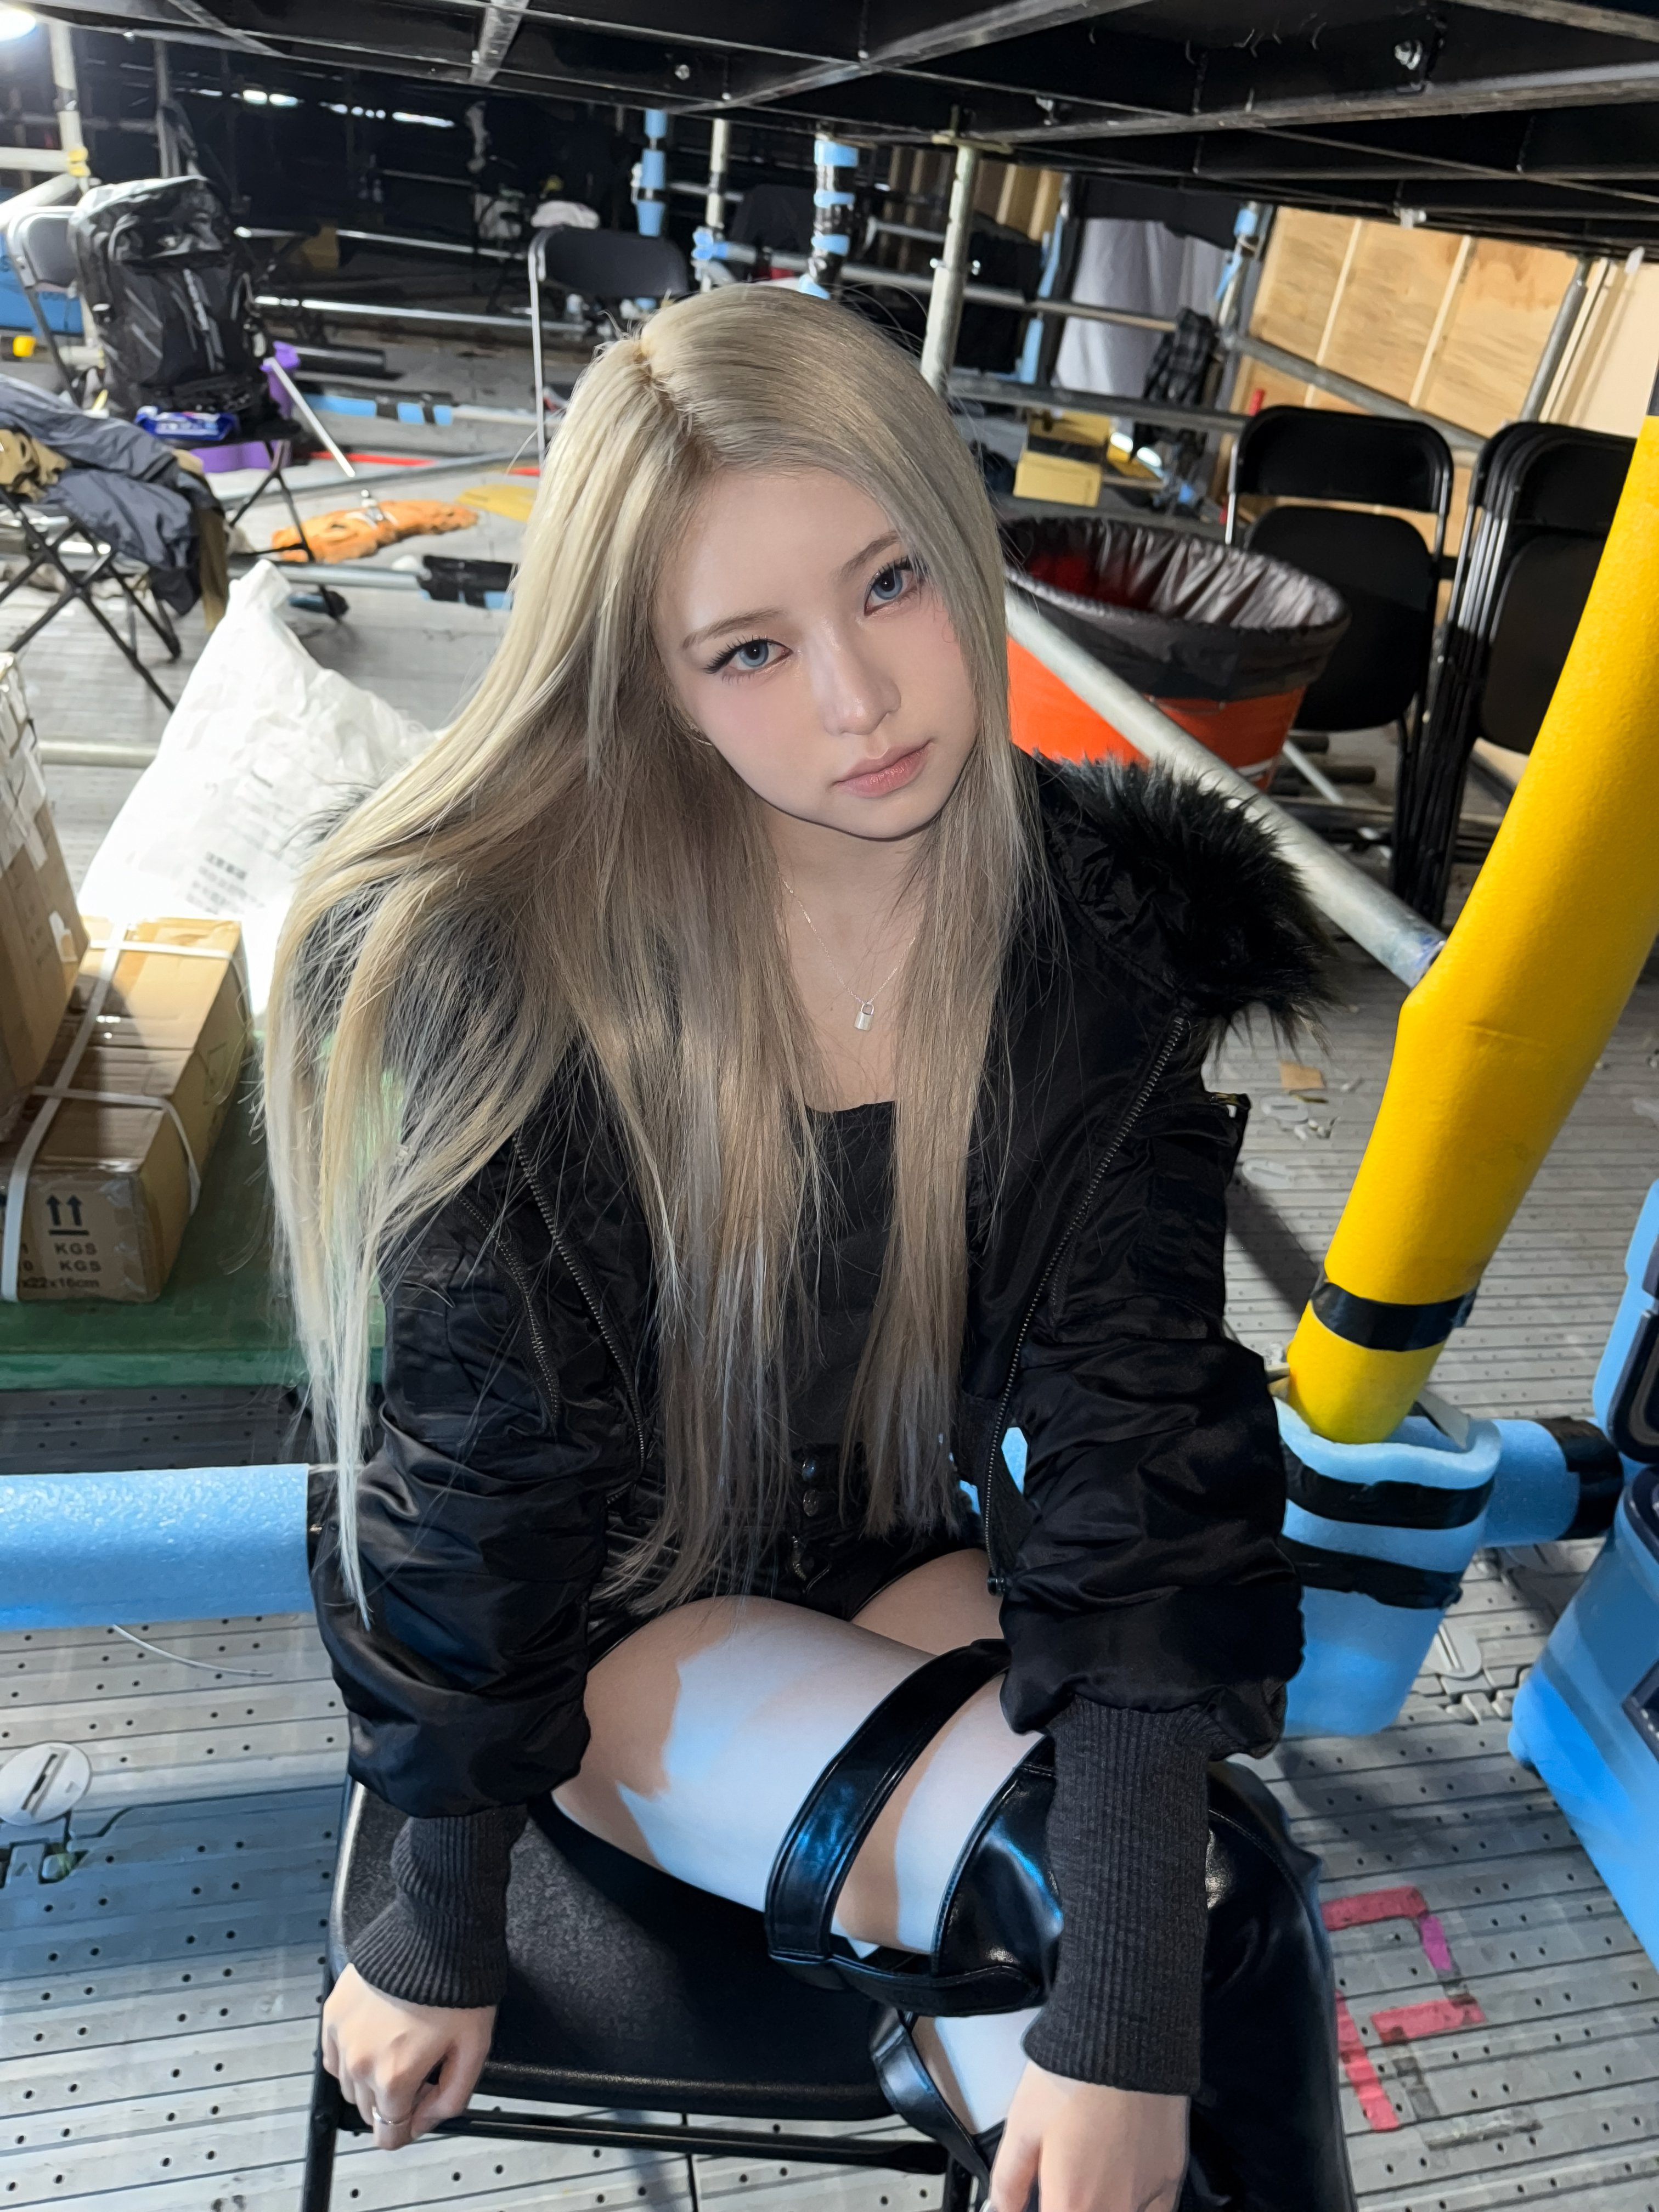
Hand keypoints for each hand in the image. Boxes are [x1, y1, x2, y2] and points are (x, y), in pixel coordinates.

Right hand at [321, 1963, 495, 2150]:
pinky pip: (335, 2055)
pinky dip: (353, 2055)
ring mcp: (342, 2036)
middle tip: (421, 2067)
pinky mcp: (333, 2012)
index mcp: (393, 2076)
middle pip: (369, 2111)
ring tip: (401, 2044)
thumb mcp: (474, 2049)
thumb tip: (427, 2120)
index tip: (423, 2104)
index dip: (410, 2125)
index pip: (388, 2135)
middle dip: (395, 2100)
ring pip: (350, 2085)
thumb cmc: (458, 1984)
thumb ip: (452, 2098)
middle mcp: (360, 2062)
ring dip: (372, 2078)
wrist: (435, 1932)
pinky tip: (380, 2034)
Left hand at [989, 2060, 1187, 2211]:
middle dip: (1069, 2201)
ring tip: (1086, 2176)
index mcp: (1072, 2202)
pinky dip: (1135, 2205)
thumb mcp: (1021, 2123)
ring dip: (1098, 2202)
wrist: (1125, 2033)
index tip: (1034, 2198)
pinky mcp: (1171, 2176)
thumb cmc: (1075, 2072)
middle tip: (1058, 2181)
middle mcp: (1114, 2207)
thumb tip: (1003, 2206)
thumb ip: (1009, 2180)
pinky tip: (1120, 2186)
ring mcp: (1146, 2196)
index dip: (1039, 2207)